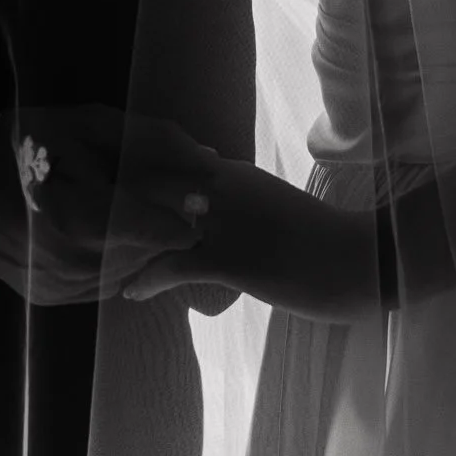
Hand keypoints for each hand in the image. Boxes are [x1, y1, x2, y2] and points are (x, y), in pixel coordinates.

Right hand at [0, 106, 219, 305]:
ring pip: (129, 272)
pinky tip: (103, 233)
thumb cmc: (24, 140)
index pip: (160, 230)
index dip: (184, 212)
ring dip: (141, 245)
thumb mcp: (88, 126)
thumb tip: (208, 161)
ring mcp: (55, 286)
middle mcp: (68, 263)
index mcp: (79, 218)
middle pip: (148, 252)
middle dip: (164, 226)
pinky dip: (113, 260)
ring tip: (126, 209)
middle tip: (165, 197)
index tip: (201, 197)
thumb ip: (151, 141)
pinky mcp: (46, 296)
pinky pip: (102, 284)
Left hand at [122, 159, 378, 322]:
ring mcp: (226, 221)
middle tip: (89, 225)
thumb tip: (214, 216)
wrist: (365, 260)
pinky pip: (172, 265)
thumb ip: (241, 204)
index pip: (165, 162)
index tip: (107, 194)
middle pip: (148, 183)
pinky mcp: (232, 258)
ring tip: (101, 261)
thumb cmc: (325, 241)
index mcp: (233, 174)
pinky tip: (132, 293)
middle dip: (115, 202)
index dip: (132, 177)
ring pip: (153, 220)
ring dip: (123, 241)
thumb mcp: (274, 209)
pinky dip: (145, 279)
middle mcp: (222, 187)